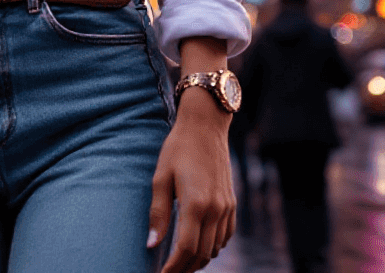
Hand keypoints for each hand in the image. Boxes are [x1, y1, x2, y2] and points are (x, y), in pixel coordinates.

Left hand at [148, 89, 235, 271]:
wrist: (205, 126)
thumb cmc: (178, 148)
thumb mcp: (161, 177)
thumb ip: (158, 213)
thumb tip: (152, 245)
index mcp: (195, 204)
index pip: (185, 249)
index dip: (173, 267)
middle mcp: (215, 210)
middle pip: (201, 254)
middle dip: (184, 268)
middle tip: (169, 271)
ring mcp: (226, 207)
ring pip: (214, 248)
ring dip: (198, 259)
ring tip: (180, 262)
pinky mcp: (231, 203)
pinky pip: (225, 236)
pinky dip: (213, 247)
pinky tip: (200, 245)